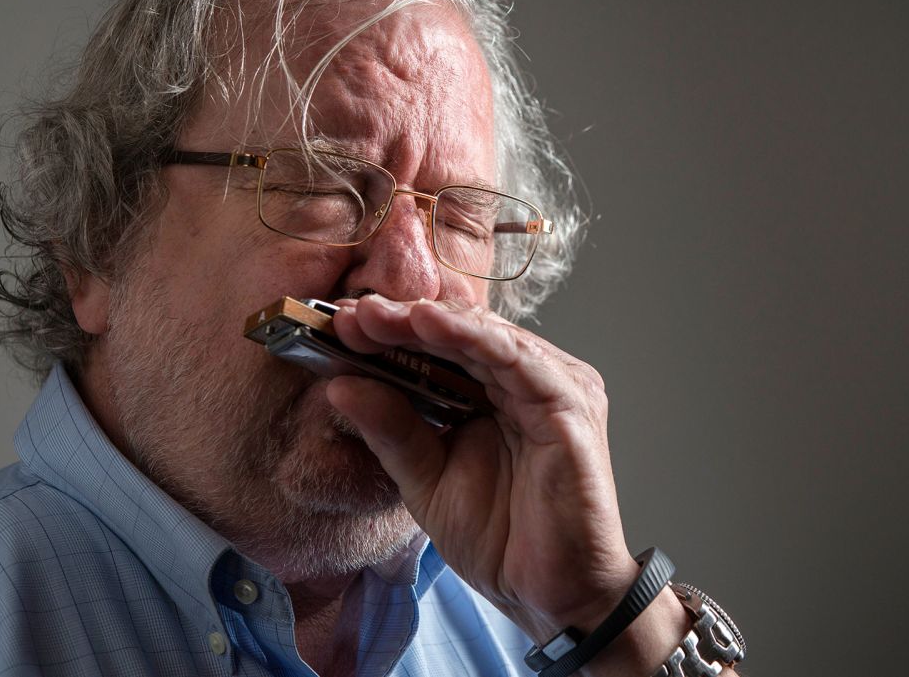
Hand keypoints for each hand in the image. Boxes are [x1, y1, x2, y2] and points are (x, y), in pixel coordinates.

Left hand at [325, 294, 638, 638]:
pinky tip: (429, 324)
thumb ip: (393, 430)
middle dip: (401, 320)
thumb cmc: (501, 538)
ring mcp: (555, 387)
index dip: (391, 333)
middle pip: (462, 335)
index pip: (444, 348)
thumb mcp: (426, 479)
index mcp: (500, 393)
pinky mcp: (571, 406)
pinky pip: (519, 361)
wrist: (551, 595)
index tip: (337, 326)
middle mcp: (531, 380)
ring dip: (428, 321)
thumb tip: (340, 385)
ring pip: (486, 337)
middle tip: (348, 313)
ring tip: (378, 313)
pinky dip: (472, 338)